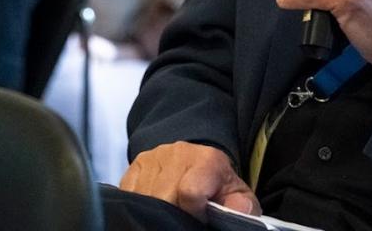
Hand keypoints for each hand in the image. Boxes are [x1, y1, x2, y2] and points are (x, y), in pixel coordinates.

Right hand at [120, 141, 259, 219]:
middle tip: (183, 217)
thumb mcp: (237, 198)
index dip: (195, 214)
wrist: (201, 167)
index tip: (200, 218)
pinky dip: (141, 204)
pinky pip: (130, 192)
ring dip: (156, 210)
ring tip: (171, 211)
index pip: (190, 192)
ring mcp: (154, 157)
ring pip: (145, 196)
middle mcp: (178, 152)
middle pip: (165, 197)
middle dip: (173, 214)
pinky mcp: (136, 164)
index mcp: (208, 159)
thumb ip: (241, 206)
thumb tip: (239, 209)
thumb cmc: (219, 189)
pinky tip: (156, 206)